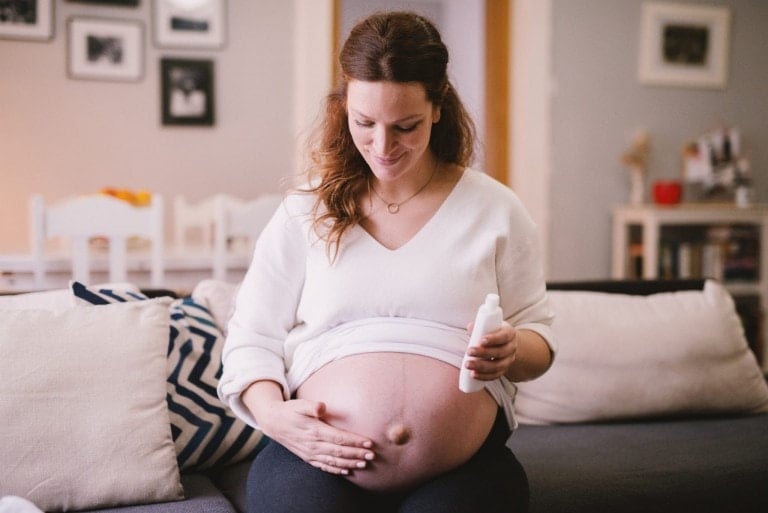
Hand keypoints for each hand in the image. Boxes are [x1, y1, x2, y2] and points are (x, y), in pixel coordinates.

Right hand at [260, 398, 374, 474]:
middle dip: (356, 454)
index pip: (338, 438)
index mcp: (314, 431)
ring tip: (364, 464)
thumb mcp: (299, 404)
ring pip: (333, 461)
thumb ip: (311, 406)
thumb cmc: (290, 411)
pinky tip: (346, 471)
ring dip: (349, 463)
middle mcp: (313, 445)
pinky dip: (336, 470)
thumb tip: (322, 406)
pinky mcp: (308, 457)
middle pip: (339, 452)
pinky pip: (323, 466)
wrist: (274, 423)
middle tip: (372, 455)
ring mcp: (310, 453)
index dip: (354, 441)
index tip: (368, 443)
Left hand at [465, 321, 517, 379]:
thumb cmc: (494, 332)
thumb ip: (480, 326)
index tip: (481, 341)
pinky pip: (495, 375)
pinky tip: (473, 374)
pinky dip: (484, 376)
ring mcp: (508, 360)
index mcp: (510, 333)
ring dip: (481, 366)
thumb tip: (470, 327)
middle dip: (483, 353)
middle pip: (500, 352)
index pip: (504, 337)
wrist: (505, 344)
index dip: (493, 339)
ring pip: (497, 366)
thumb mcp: (490, 326)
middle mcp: (511, 348)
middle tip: (469, 352)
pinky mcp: (503, 370)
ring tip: (467, 364)